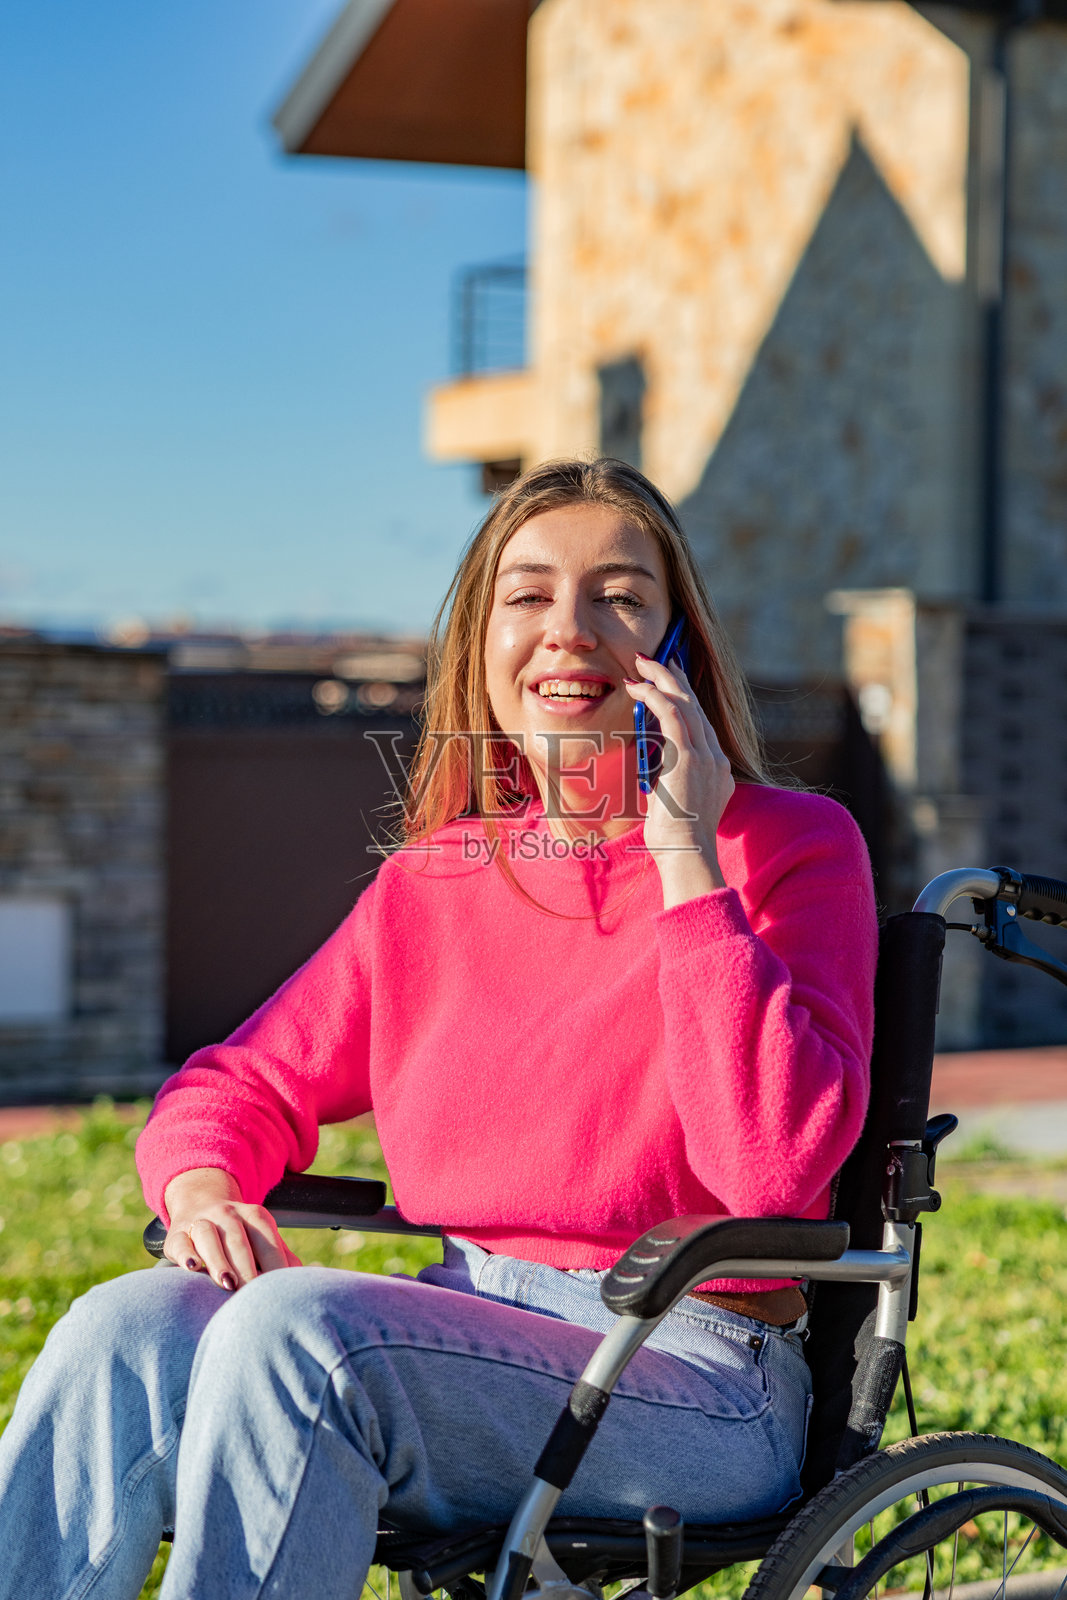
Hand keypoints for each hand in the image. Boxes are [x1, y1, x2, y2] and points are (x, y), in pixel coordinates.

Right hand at [163, 1167, 300, 1290]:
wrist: (201, 1203)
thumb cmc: (241, 1234)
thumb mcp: (262, 1237)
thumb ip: (282, 1256)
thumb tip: (303, 1281)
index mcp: (256, 1216)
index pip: (268, 1240)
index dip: (273, 1266)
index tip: (278, 1293)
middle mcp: (229, 1214)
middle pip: (239, 1240)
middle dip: (247, 1268)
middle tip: (252, 1295)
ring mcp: (202, 1221)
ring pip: (210, 1237)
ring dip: (218, 1261)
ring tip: (226, 1284)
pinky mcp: (177, 1233)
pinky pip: (180, 1241)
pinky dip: (185, 1253)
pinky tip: (191, 1267)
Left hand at [624, 654, 734, 907]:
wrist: (688, 854)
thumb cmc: (677, 842)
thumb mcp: (677, 808)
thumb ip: (671, 786)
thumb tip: (655, 775)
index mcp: (717, 770)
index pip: (700, 724)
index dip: (683, 699)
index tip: (669, 683)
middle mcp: (716, 757)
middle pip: (696, 706)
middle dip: (675, 679)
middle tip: (658, 659)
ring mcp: (706, 755)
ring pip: (684, 702)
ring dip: (662, 678)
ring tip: (643, 662)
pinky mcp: (689, 756)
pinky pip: (671, 713)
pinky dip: (654, 695)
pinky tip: (638, 686)